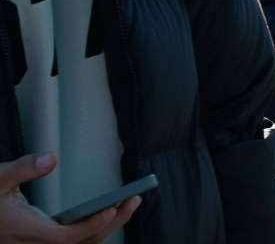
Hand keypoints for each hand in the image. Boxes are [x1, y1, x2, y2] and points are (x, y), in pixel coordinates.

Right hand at [0, 153, 139, 243]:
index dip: (88, 226)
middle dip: (108, 224)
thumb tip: (51, 158)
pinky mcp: (39, 243)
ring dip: (104, 229)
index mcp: (21, 228)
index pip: (61, 236)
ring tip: (128, 204)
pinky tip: (108, 214)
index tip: (110, 209)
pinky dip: (91, 233)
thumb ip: (24, 168)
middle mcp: (29, 243)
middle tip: (134, 200)